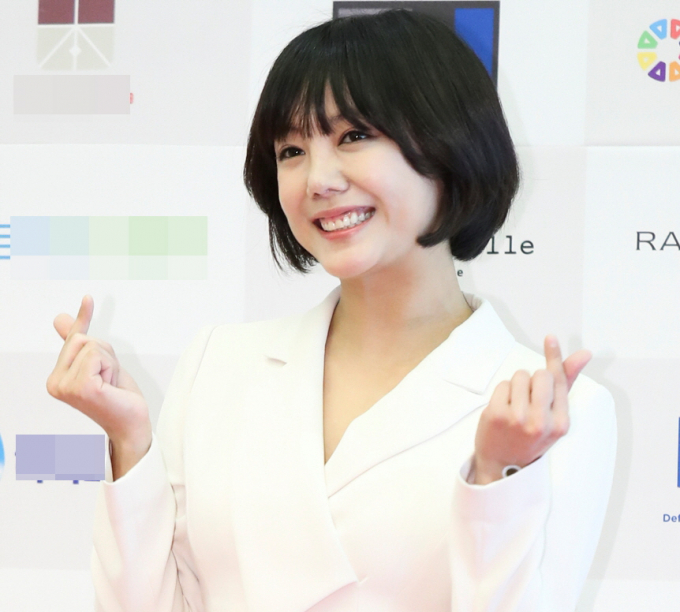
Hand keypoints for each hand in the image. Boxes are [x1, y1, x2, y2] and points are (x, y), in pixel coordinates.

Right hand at [46, 296, 150, 444]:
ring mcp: (66, 387)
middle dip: (105, 353)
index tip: (89, 298)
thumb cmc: (118, 397)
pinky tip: (111, 387)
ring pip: (92, 345)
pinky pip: (98, 355)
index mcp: (56, 378)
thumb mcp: (101, 364)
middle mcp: (55, 383)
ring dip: (110, 362)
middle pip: (83, 338)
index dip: (83, 318)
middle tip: (110, 378)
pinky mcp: (82, 387)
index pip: (72, 339)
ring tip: (111, 384)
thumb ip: (80, 344)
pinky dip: (111, 366)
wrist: (132, 424)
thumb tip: (58, 319)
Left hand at [471, 335, 591, 484]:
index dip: (554, 356)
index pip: (558, 380)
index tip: (550, 338)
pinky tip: (503, 410)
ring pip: (519, 376)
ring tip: (515, 408)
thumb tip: (584, 353)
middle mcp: (540, 422)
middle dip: (533, 381)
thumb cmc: (530, 438)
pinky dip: (502, 393)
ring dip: (516, 386)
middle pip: (539, 374)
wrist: (502, 467)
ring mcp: (517, 419)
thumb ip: (566, 384)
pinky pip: (503, 385)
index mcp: (560, 424)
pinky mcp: (495, 415)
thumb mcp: (554, 418)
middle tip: (528, 402)